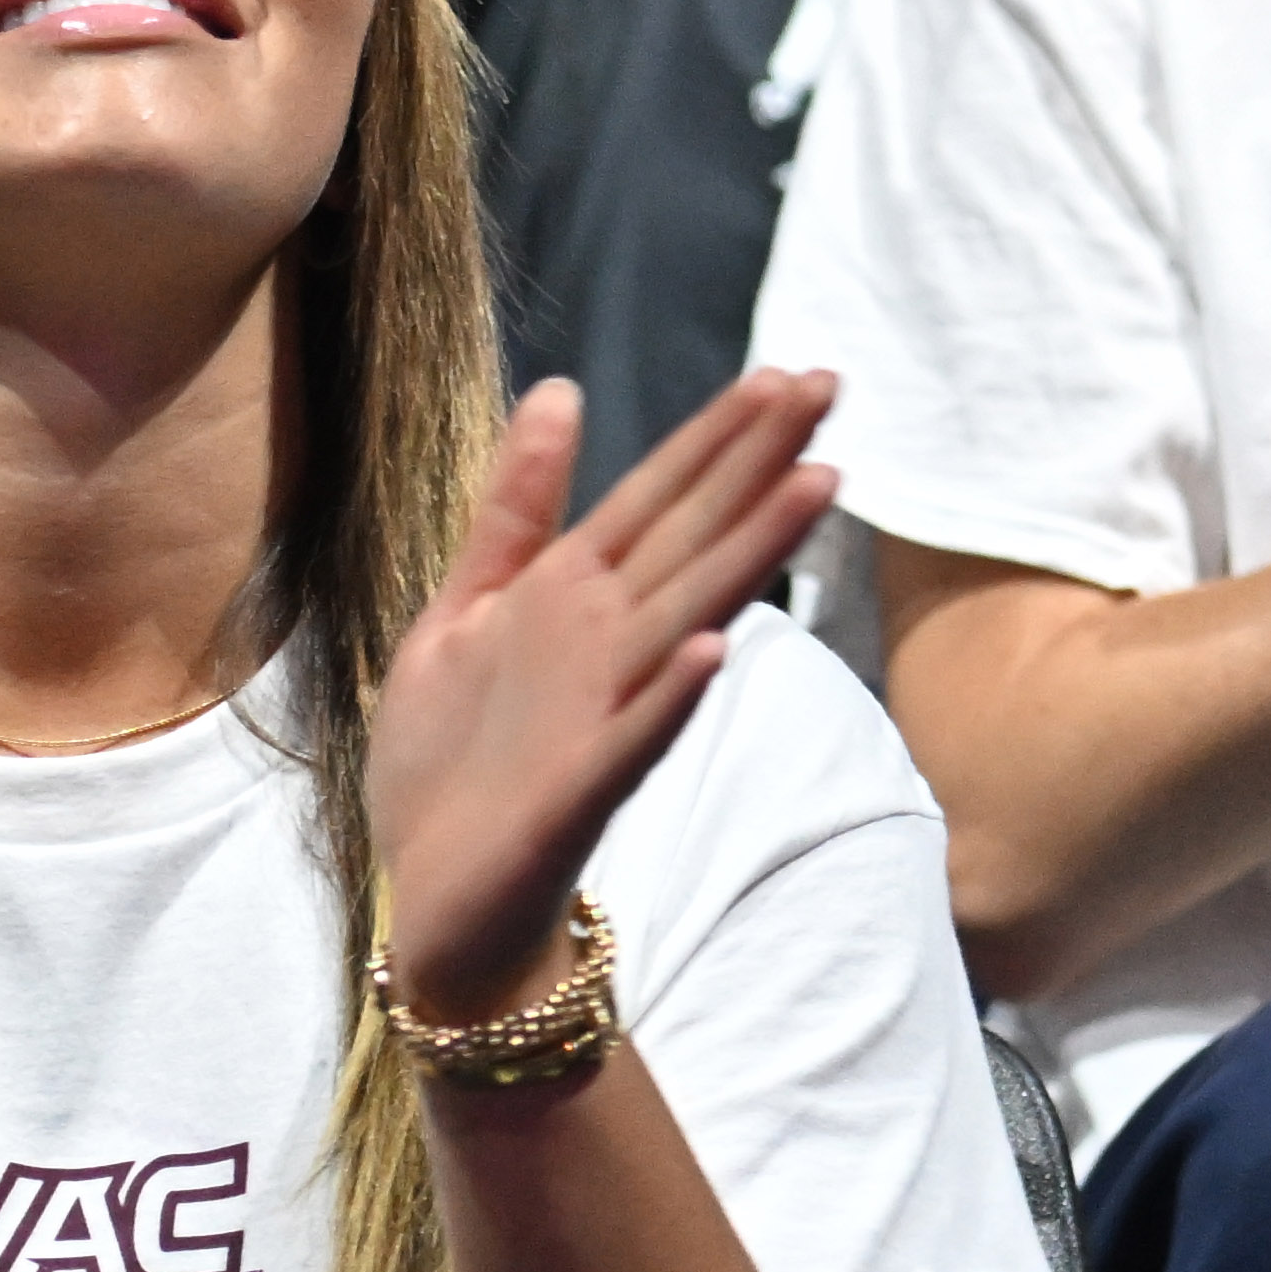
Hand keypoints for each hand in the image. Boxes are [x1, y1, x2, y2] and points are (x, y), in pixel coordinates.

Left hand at [370, 364, 833, 1020]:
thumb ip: (516, 508)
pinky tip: (714, 651)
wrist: (438, 900)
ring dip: (751, 554)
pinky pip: (636, 738)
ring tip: (816, 485)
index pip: (662, 498)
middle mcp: (606, 645)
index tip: (789, 371)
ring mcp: (603, 715)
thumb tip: (564, 391)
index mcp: (573, 597)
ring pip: (689, 618)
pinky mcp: (580, 790)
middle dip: (759, 462)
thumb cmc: (457, 762)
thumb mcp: (464, 608)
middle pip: (695, 536)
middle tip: (832, 385)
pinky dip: (674, 697)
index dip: (720, 434)